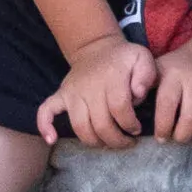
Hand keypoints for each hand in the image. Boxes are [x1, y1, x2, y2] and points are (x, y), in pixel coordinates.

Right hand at [38, 35, 153, 148]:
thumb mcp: (142, 58)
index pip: (120, 108)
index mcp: (112, 77)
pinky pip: (46, 111)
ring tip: (108, 144)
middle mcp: (90, 86)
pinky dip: (45, 126)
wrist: (97, 47)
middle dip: (116, 140)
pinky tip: (52, 140)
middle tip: (127, 142)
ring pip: (80, 126)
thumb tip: (138, 93)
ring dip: (94, 142)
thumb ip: (147, 75)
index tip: (136, 129)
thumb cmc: (123, 58)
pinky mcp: (60, 95)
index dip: (130, 124)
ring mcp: (72, 92)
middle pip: (101, 124)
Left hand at [151, 35, 191, 150]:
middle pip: (190, 119)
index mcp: (176, 75)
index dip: (163, 127)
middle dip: (181, 135)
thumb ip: (144, 84)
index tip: (161, 136)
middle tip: (177, 137)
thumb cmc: (182, 63)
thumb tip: (131, 106)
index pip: (167, 106)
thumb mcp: (160, 66)